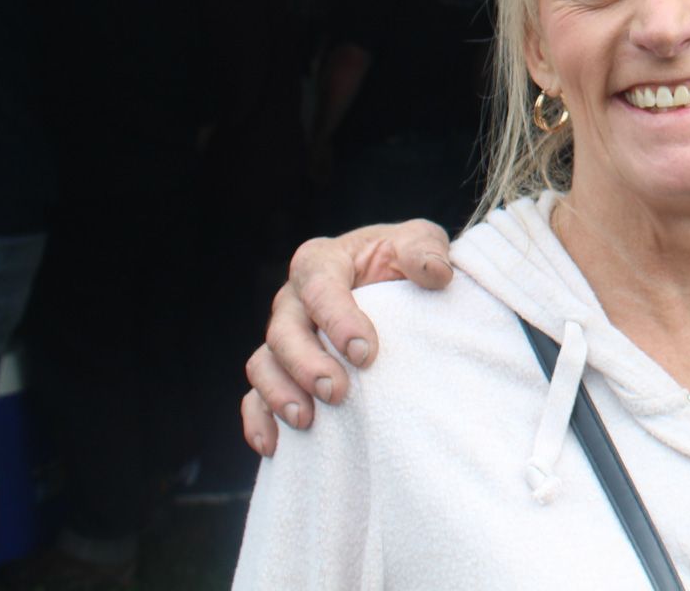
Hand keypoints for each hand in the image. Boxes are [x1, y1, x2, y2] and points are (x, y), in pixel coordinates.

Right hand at [241, 220, 453, 455]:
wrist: (395, 288)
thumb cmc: (403, 262)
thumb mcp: (419, 242)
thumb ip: (424, 249)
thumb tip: (435, 272)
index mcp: (322, 262)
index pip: (320, 287)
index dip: (338, 320)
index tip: (366, 353)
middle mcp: (294, 300)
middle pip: (283, 331)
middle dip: (306, 364)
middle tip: (336, 392)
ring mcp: (283, 337)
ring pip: (262, 365)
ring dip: (279, 394)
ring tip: (306, 420)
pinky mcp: (280, 371)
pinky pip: (253, 397)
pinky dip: (258, 420)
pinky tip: (274, 446)